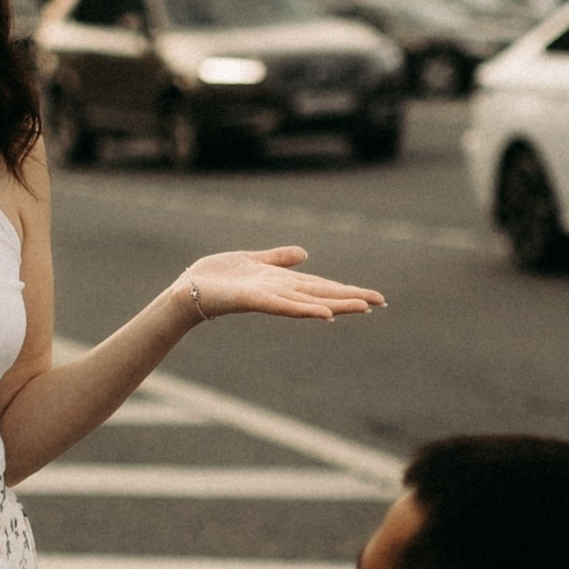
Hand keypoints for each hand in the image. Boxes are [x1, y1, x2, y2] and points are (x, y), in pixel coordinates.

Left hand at [175, 247, 384, 325]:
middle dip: (351, 298)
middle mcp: (281, 291)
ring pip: (309, 300)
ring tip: (362, 307)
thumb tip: (305, 253)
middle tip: (381, 302)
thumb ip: (278, 257)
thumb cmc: (216, 277)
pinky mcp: (253, 299)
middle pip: (322, 294)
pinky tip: (323, 314)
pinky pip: (283, 305)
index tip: (373, 296)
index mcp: (282, 282)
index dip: (346, 289)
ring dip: (336, 304)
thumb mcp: (252, 259)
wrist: (188, 290)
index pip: (321, 286)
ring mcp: (269, 297)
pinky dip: (304, 309)